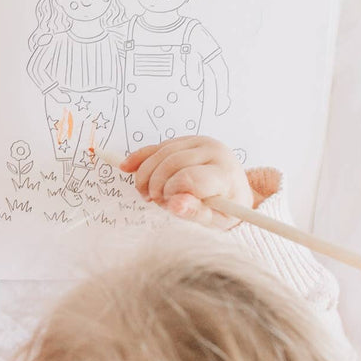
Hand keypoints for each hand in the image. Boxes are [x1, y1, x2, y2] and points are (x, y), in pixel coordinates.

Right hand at [121, 136, 255, 229]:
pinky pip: (156, 147)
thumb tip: (176, 205)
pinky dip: (140, 158)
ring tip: (149, 194)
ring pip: (160, 154)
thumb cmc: (226, 208)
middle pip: (171, 164)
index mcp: (224, 172)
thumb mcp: (216, 219)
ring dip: (145, 176)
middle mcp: (213, 151)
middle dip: (157, 186)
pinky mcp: (184, 141)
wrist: (233, 190)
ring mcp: (198, 142)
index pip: (189, 178)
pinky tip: (127, 167)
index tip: (171, 205)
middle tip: (157, 202)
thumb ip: (196, 212)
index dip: (172, 193)